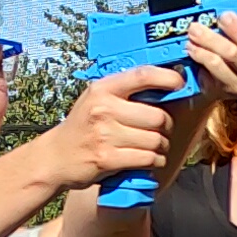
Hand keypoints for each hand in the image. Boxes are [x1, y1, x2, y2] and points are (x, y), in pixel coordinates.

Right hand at [34, 61, 182, 199]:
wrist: (56, 157)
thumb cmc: (83, 126)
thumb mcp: (96, 99)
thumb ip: (124, 92)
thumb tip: (164, 85)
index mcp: (103, 89)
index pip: (143, 75)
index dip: (168, 78)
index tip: (180, 83)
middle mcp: (104, 109)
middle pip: (157, 116)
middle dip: (166, 126)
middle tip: (162, 131)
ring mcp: (105, 135)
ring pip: (156, 140)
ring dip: (162, 147)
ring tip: (155, 147)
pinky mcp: (108, 158)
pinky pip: (147, 158)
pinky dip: (155, 161)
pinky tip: (151, 159)